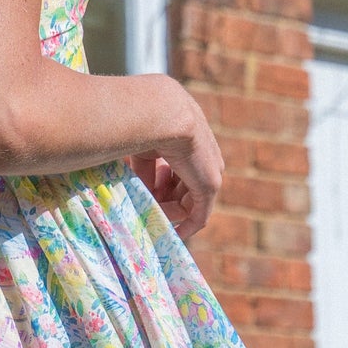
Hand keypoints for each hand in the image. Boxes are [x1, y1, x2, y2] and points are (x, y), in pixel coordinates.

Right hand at [128, 93, 223, 240]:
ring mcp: (209, 169)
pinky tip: (175, 235)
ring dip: (168, 210)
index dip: (159, 182)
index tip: (144, 191)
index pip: (177, 167)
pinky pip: (199, 213)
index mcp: (189, 137)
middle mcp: (204, 154)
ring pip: (188, 200)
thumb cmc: (144, 121)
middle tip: (144, 204)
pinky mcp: (209, 184)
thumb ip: (143, 167)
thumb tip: (137, 188)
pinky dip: (187, 225)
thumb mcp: (143, 147)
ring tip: (149, 213)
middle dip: (162, 198)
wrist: (162, 112)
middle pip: (183, 185)